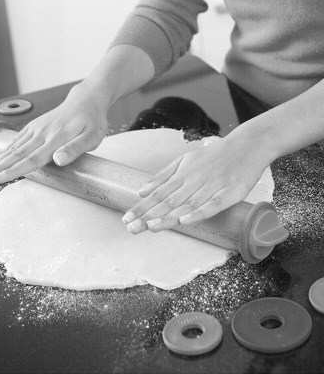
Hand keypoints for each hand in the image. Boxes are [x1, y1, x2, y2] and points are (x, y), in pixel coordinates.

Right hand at [0, 83, 107, 183]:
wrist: (86, 99)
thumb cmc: (93, 121)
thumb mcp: (92, 137)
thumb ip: (75, 148)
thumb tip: (58, 160)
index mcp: (57, 138)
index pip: (33, 158)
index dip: (15, 170)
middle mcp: (43, 133)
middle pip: (17, 154)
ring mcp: (38, 128)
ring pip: (14, 147)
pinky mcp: (36, 126)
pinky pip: (18, 139)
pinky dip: (5, 149)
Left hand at [122, 136, 269, 232]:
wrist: (247, 145)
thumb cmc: (214, 156)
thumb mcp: (185, 160)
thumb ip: (163, 176)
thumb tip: (141, 190)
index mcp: (182, 174)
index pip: (158, 193)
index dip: (141, 207)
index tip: (126, 219)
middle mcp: (194, 180)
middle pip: (168, 200)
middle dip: (148, 215)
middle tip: (131, 228)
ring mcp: (212, 186)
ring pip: (186, 204)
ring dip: (168, 216)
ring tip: (150, 227)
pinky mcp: (230, 193)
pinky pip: (213, 205)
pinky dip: (198, 213)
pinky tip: (185, 221)